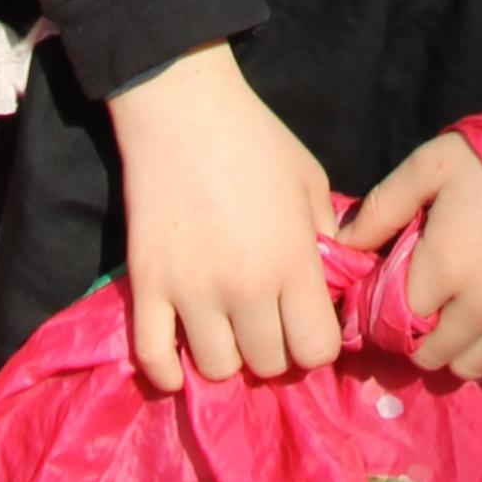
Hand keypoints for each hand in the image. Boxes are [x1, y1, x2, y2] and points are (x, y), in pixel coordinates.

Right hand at [105, 43, 341, 394]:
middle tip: (264, 321)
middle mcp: (245, 288)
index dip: (316, 342)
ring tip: (224, 327)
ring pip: (216, 369)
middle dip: (273, 348)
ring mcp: (191, 292)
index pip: (316, 350)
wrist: (182, 109)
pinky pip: (154, 359)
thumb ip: (327, 238)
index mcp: (291, 262)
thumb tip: (333, 286)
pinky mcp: (147, 287)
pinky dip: (167, 372)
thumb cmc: (256, 140)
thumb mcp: (310, 181)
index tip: (305, 321)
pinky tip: (178, 361)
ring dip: (226, 355)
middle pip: (268, 364)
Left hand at [341, 113, 481, 387]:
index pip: (396, 319)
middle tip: (426, 311)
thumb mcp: (428, 166)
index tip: (392, 297)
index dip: (388, 310)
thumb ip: (381, 208)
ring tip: (458, 323)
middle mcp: (480, 307)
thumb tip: (340, 247)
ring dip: (456, 353)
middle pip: (431, 354)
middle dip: (419, 337)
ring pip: (470, 369)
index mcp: (443, 267)